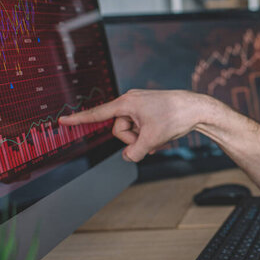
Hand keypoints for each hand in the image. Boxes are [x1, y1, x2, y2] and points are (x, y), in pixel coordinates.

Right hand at [59, 89, 209, 161]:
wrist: (197, 109)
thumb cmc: (175, 117)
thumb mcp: (151, 139)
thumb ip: (134, 153)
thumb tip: (128, 157)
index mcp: (126, 103)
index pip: (97, 114)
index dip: (79, 120)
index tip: (62, 121)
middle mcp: (131, 102)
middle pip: (118, 130)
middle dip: (132, 139)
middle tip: (150, 139)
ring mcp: (140, 106)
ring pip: (131, 131)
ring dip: (142, 139)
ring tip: (158, 137)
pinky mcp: (149, 111)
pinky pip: (140, 129)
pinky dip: (148, 136)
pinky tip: (160, 138)